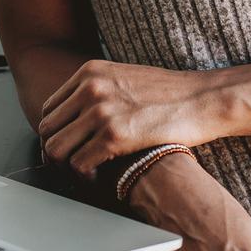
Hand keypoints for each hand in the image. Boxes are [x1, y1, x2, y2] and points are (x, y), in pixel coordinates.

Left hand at [36, 59, 227, 176]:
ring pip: (56, 149)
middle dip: (53, 153)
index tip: (62, 148)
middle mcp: (90, 88)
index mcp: (90, 73)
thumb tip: (79, 115)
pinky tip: (96, 178)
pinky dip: (83, 176)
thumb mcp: (127, 78)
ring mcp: (100, 111)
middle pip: (47, 129)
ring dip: (65, 167)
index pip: (50, 108)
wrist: (203, 99)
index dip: (53, 133)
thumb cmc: (171, 94)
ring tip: (82, 173)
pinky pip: (78, 163)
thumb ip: (100, 90)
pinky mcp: (114, 136)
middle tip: (67, 167)